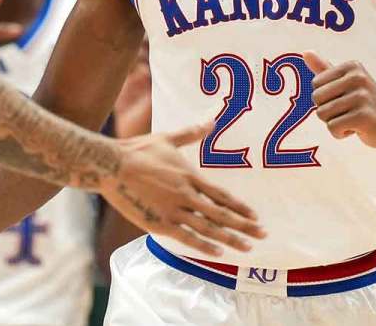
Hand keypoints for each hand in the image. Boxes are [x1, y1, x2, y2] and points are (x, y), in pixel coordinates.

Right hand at [98, 123, 265, 256]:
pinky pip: (186, 238)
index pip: (222, 195)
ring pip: (208, 229)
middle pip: (221, 214)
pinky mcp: (159, 223)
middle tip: (263, 235)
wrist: (112, 165)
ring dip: (229, 239)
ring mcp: (174, 210)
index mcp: (190, 176)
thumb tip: (211, 122)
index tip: (255, 216)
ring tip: (247, 248)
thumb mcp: (167, 138)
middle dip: (244, 226)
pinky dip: (203, 246)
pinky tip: (218, 253)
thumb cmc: (138, 150)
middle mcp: (186, 195)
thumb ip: (191, 133)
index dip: (241, 207)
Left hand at [303, 51, 375, 149]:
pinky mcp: (364, 117)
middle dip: (327, 111)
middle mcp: (358, 78)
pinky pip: (333, 128)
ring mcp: (362, 97)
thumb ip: (325, 68)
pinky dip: (340, 134)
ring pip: (323, 114)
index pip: (316, 84)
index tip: (345, 99)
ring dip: (335, 123)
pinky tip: (357, 129)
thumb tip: (305, 52)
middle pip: (317, 98)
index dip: (325, 98)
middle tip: (349, 112)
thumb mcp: (347, 82)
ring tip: (353, 120)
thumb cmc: (366, 104)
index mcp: (352, 66)